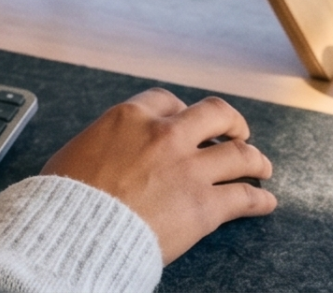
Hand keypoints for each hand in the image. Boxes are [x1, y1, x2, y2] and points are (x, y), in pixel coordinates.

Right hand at [41, 89, 277, 262]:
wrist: (76, 231)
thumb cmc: (66, 198)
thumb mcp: (77, 151)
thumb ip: (105, 142)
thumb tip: (108, 150)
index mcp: (130, 118)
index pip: (167, 101)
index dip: (182, 111)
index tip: (188, 121)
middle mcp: (165, 135)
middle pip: (216, 114)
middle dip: (232, 123)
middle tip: (238, 132)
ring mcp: (189, 169)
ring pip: (240, 154)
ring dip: (256, 160)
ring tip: (263, 166)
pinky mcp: (204, 206)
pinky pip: (245, 197)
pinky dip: (260, 200)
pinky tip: (266, 202)